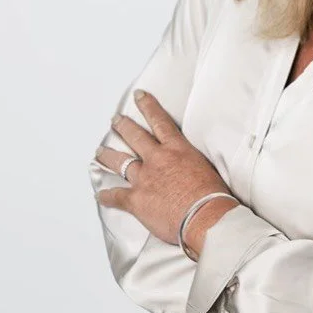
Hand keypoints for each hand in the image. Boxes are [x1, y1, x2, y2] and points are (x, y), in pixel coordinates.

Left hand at [94, 89, 234, 247]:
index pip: (160, 122)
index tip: (139, 96)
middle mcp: (157, 159)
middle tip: (116, 120)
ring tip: (100, 151)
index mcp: (177, 149)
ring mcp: (144, 178)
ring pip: (120, 162)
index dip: (148, 106)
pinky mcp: (136, 199)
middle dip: (123, 126)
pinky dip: (106, 196)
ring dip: (108, 155)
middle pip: (135, 136)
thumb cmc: (212, 196)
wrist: (205, 217)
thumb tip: (190, 170)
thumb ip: (191, 164)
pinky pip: (116, 196)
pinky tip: (100, 195)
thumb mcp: (206, 169)